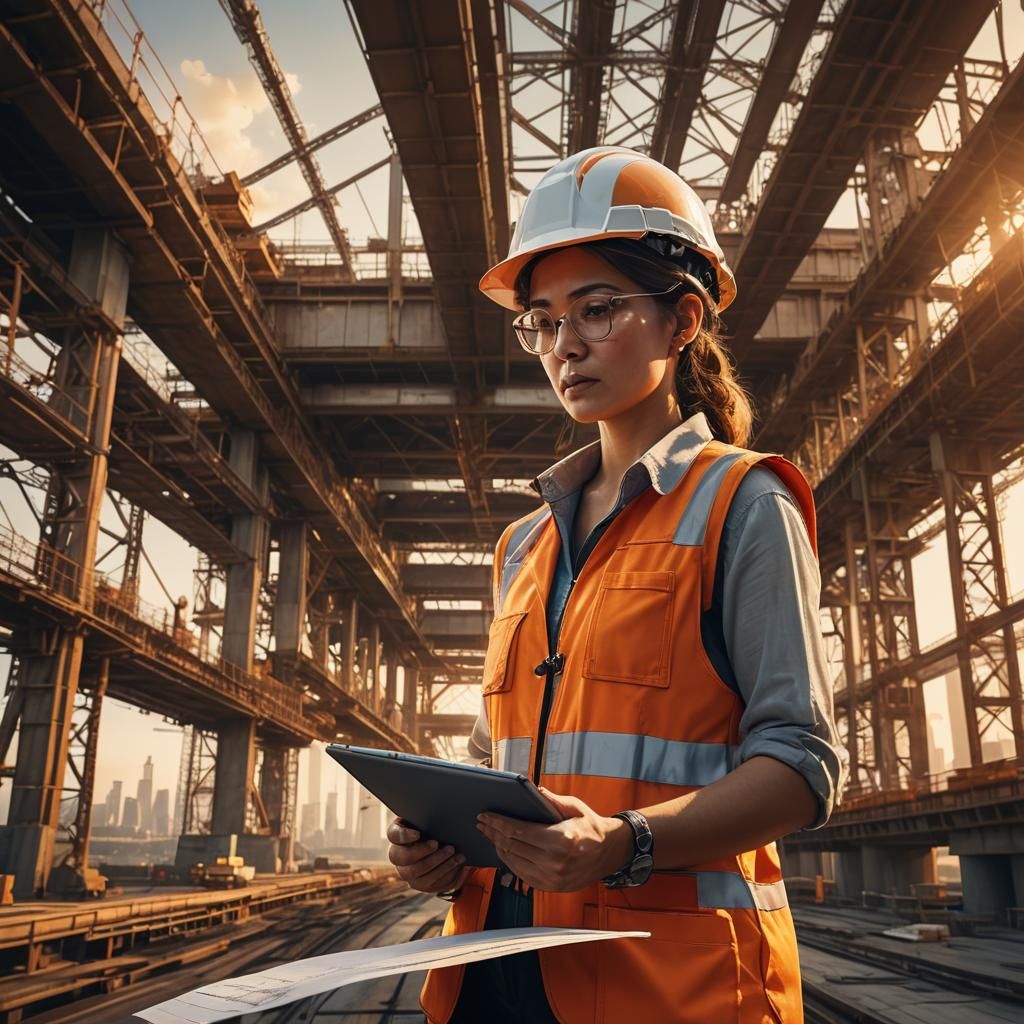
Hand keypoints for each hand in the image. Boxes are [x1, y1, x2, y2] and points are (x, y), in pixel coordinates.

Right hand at [386, 817, 469, 893]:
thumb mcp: (432, 822)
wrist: (447, 850)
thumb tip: (440, 807)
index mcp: (398, 836)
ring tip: (453, 851)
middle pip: (401, 857)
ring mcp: (407, 872)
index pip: (393, 835)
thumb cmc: (437, 830)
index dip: (403, 836)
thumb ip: (431, 816)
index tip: (418, 833)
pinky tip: (457, 862)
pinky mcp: (419, 884)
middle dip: (421, 851)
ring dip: (437, 861)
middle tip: (437, 843)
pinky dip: (446, 871)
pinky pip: (430, 881)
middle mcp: (398, 856)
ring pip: (416, 871)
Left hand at [475, 788, 632, 892]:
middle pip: (512, 846)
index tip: (486, 816)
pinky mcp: (550, 887)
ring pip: (513, 862)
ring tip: (489, 835)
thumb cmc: (591, 827)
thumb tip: (533, 790)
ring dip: (498, 847)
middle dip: (493, 833)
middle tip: (482, 823)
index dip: (498, 823)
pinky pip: (522, 874)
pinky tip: (504, 850)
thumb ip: (552, 800)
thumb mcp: (575, 808)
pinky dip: (509, 862)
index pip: (518, 831)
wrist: (608, 853)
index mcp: (560, 840)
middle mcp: (554, 862)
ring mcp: (552, 878)